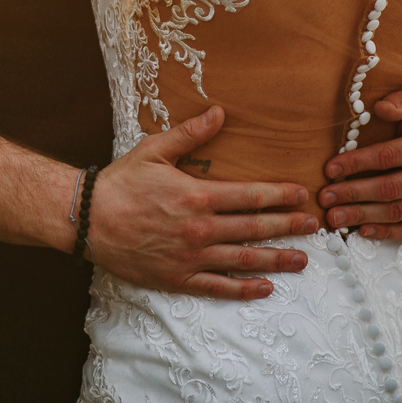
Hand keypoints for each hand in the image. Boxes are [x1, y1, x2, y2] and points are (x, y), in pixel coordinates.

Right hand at [86, 106, 318, 300]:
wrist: (86, 220)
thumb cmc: (120, 183)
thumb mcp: (154, 150)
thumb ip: (190, 134)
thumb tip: (219, 112)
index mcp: (198, 196)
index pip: (251, 196)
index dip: (281, 196)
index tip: (303, 196)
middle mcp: (200, 229)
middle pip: (255, 229)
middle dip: (288, 227)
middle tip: (315, 227)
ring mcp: (190, 257)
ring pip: (244, 260)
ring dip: (276, 260)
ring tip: (302, 260)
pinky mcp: (177, 278)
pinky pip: (218, 287)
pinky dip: (244, 289)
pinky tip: (265, 288)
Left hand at [318, 88, 401, 239]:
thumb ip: (401, 101)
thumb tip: (380, 108)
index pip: (387, 157)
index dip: (357, 163)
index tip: (330, 169)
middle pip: (388, 188)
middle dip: (353, 193)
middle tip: (325, 197)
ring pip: (396, 212)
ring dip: (363, 216)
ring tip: (335, 217)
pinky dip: (387, 233)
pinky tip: (363, 231)